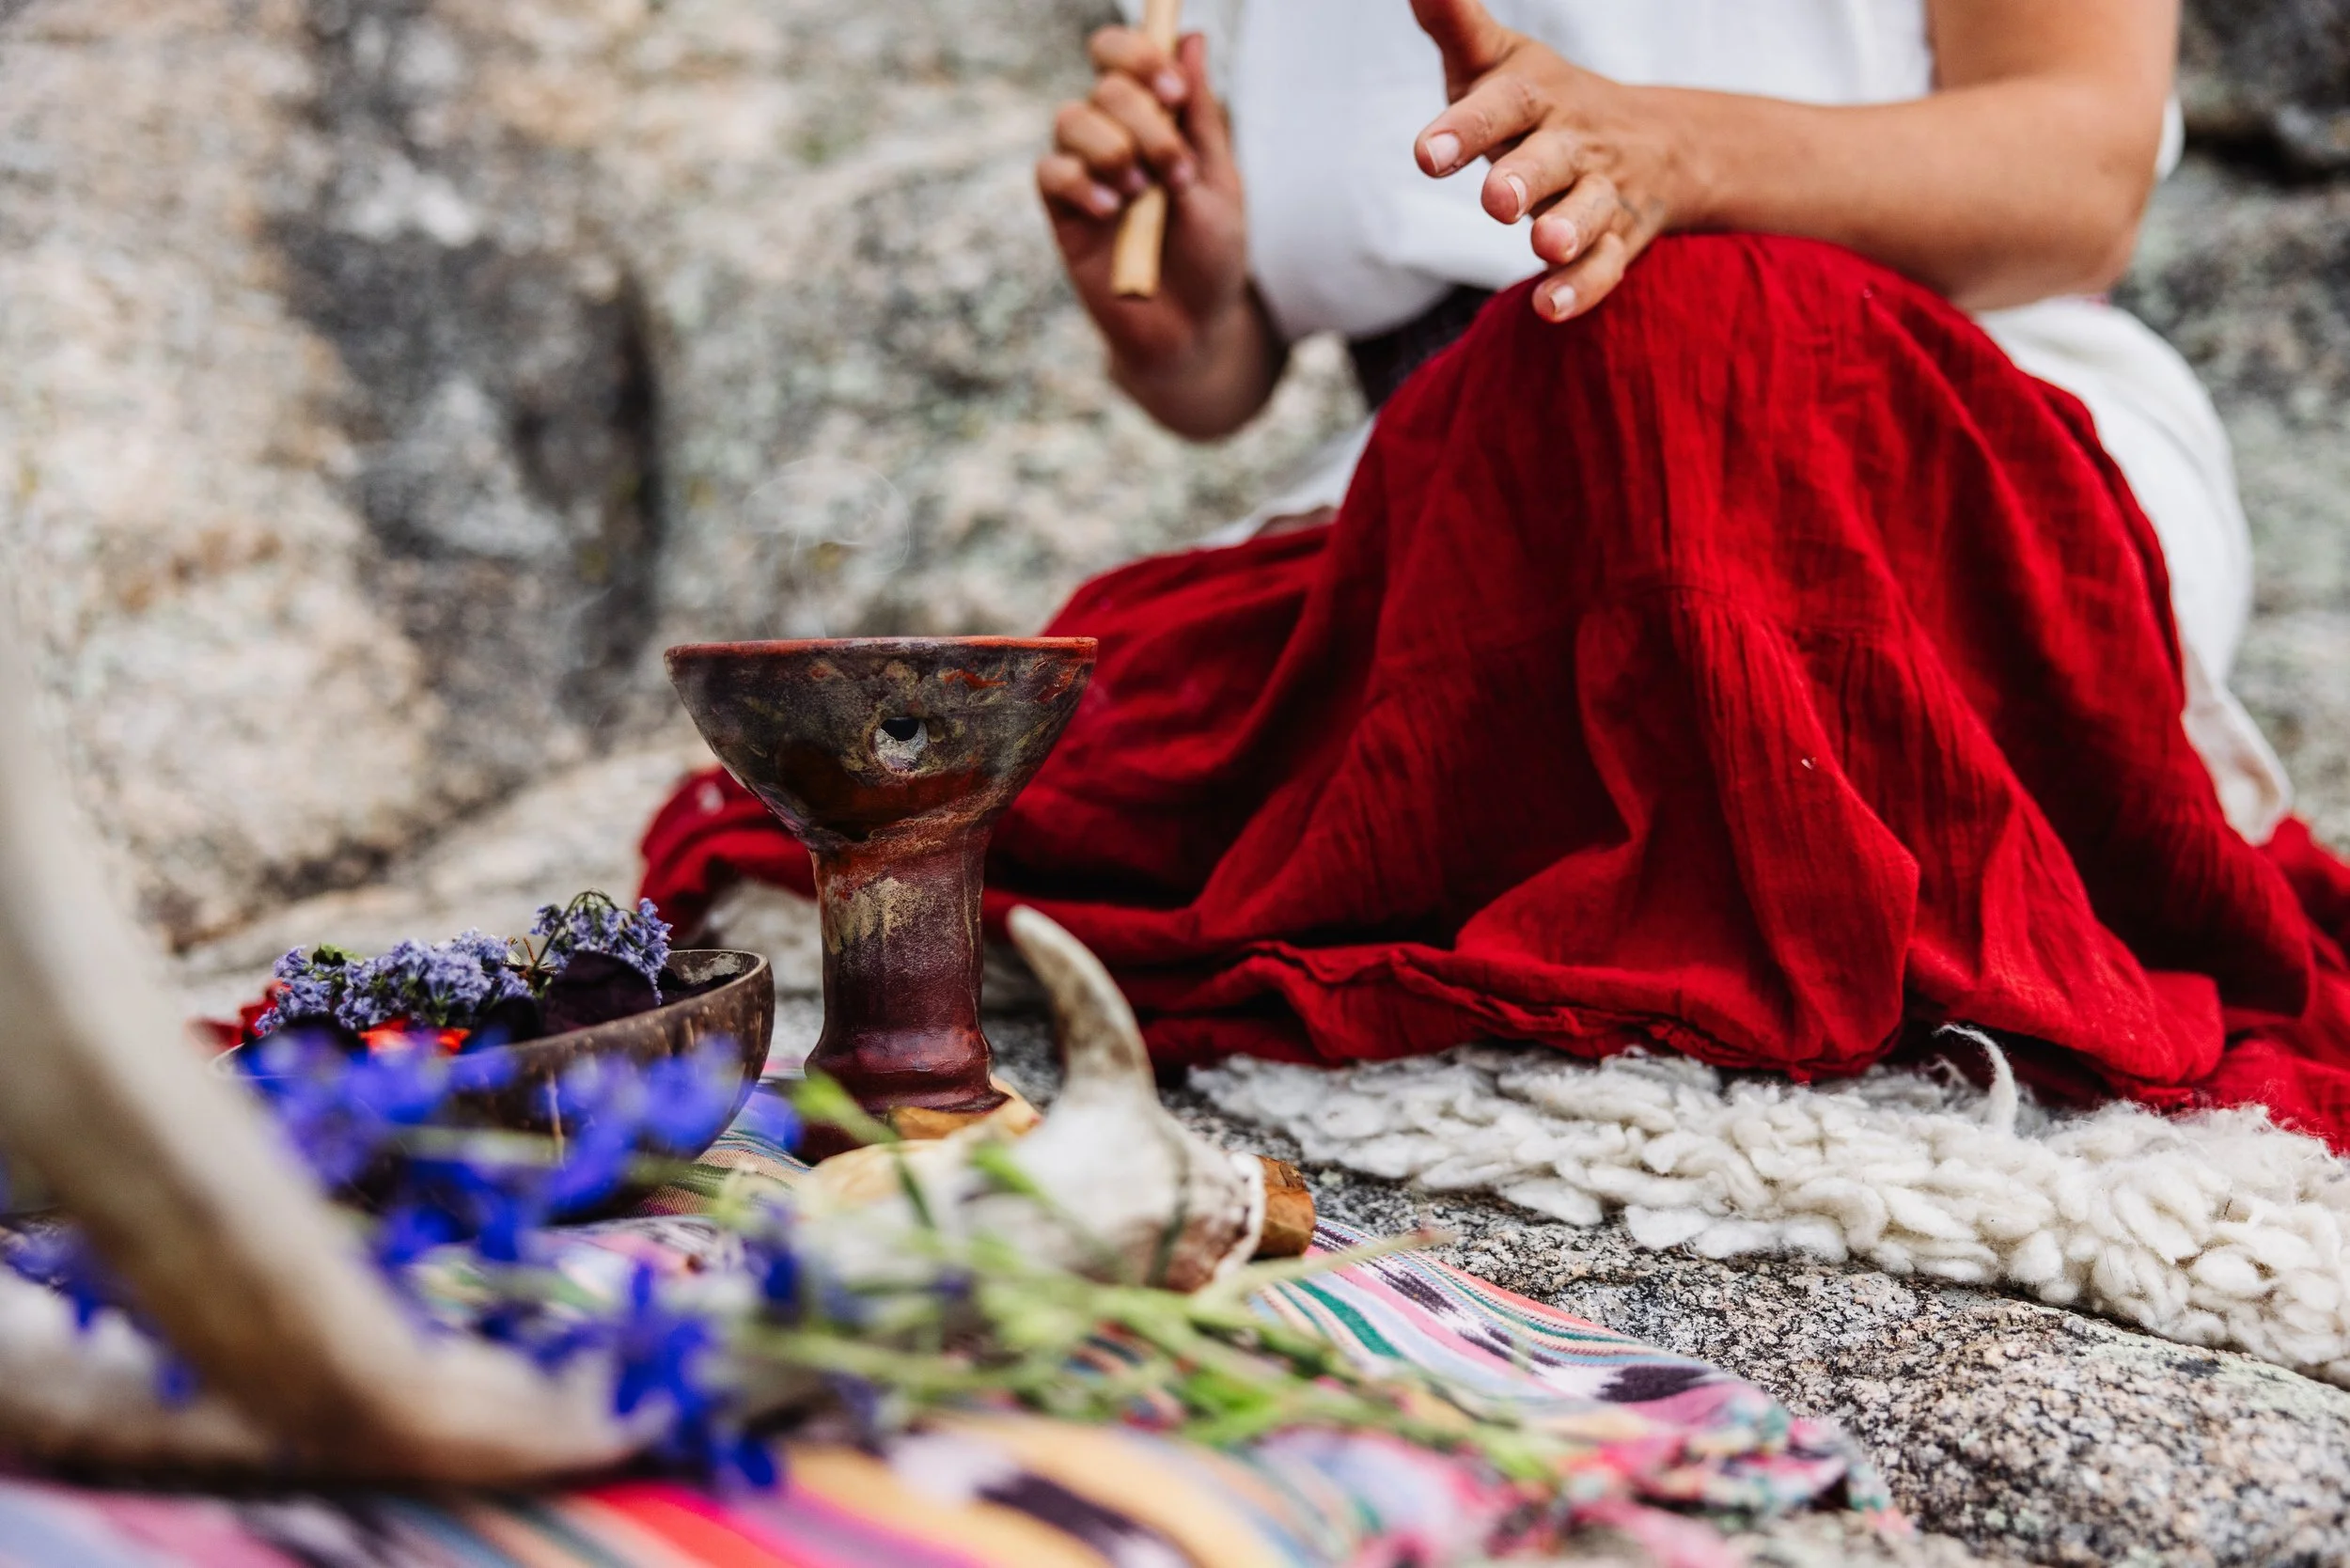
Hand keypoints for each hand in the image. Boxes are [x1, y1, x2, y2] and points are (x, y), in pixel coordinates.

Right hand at [1036, 27, 1254, 383]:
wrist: (1193, 330)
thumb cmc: (1211, 256)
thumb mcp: (1219, 182)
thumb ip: (1201, 115)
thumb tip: (1193, 37)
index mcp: (1153, 120)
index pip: (1123, 55)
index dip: (1140, 54)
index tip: (1171, 89)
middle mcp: (1114, 137)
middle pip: (1105, 85)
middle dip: (1145, 121)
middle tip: (1173, 171)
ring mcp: (1086, 174)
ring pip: (1070, 119)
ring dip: (1113, 149)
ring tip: (1142, 194)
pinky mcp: (1063, 214)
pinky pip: (1051, 173)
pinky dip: (1082, 184)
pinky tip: (1111, 213)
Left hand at [1410, 0, 1691, 321]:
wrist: (1653, 143)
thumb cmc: (1540, 104)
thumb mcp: (1497, 60)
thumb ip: (1455, 23)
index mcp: (1536, 95)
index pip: (1503, 104)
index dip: (1467, 126)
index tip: (1427, 155)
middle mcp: (1572, 142)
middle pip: (1551, 159)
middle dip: (1524, 178)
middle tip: (1497, 200)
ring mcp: (1599, 193)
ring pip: (1588, 211)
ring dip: (1567, 229)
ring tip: (1544, 243)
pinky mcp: (1617, 240)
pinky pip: (1604, 268)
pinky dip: (1579, 288)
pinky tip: (1547, 308)